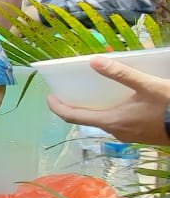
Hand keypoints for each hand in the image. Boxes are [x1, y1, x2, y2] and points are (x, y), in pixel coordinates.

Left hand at [45, 57, 169, 145]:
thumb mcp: (148, 86)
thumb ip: (121, 73)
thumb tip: (93, 61)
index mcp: (112, 121)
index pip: (73, 116)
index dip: (57, 107)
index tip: (49, 96)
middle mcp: (116, 132)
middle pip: (86, 119)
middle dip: (74, 106)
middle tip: (68, 91)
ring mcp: (128, 136)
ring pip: (102, 122)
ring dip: (93, 109)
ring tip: (90, 93)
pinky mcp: (139, 136)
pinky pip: (116, 123)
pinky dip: (108, 112)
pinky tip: (116, 101)